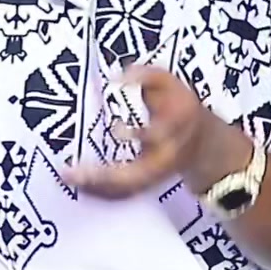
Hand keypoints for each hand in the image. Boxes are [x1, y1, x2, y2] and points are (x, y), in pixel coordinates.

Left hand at [62, 65, 251, 198]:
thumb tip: (116, 76)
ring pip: (126, 190)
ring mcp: (154, 177)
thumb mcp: (169, 83)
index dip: (141, 134)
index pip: (159, 137)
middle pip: (136, 176)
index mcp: (175, 132)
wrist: (202, 142)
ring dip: (97, 188)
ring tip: (68, 177)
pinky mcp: (145, 184)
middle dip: (105, 177)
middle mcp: (164, 160)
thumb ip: (145, 75)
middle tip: (74, 171)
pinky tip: (77, 184)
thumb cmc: (179, 106)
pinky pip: (122, 194)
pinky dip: (100, 192)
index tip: (116, 128)